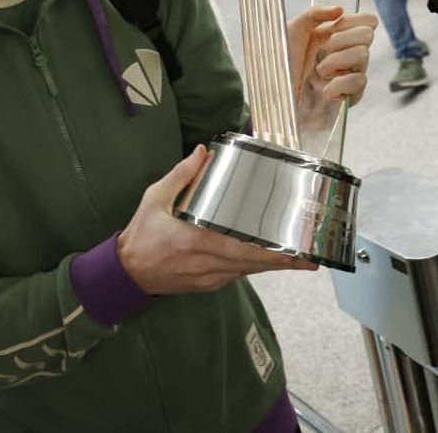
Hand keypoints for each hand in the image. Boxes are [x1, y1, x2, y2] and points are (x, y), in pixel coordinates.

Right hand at [117, 146, 314, 293]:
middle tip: (311, 257)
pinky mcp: (207, 285)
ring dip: (272, 266)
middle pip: (253, 265)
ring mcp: (208, 278)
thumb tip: (203, 152)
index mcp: (194, 241)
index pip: (240, 248)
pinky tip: (269, 260)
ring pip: (248, 271)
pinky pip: (236, 275)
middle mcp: (206, 263)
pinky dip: (254, 267)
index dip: (270, 252)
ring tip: (300, 258)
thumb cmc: (141, 235)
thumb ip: (180, 175)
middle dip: (284, 262)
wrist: (126, 273)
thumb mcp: (154, 199)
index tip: (294, 249)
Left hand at [287, 6, 375, 131]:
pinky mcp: (349, 96)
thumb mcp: (292, 31)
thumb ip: (314, 14)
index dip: (355, 20)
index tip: (335, 27)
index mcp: (336, 35)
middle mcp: (346, 53)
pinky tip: (325, 89)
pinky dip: (341, 84)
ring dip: (339, 60)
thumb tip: (340, 9)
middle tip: (322, 51)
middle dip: (344, 39)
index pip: (367, 21)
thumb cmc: (281, 64)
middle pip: (368, 35)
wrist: (273, 95)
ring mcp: (349, 74)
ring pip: (364, 56)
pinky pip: (359, 83)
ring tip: (319, 70)